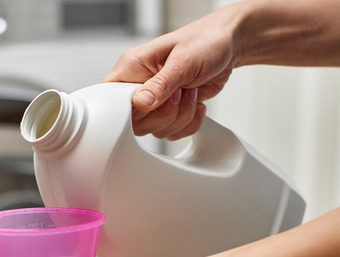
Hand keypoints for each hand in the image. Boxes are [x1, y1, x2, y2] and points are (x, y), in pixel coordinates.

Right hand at [104, 5, 240, 139]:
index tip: (154, 104)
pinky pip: (172, 133)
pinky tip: (196, 103)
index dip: (131, 110)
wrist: (226, 46)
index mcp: (132, 67)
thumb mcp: (183, 60)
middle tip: (180, 93)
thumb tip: (141, 102)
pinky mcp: (169, 111)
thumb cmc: (204, 41)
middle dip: (165, 114)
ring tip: (191, 92)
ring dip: (181, 117)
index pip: (113, 99)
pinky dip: (189, 124)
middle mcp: (139, 86)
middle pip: (136, 123)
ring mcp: (154, 102)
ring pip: (156, 130)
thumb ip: (161, 83)